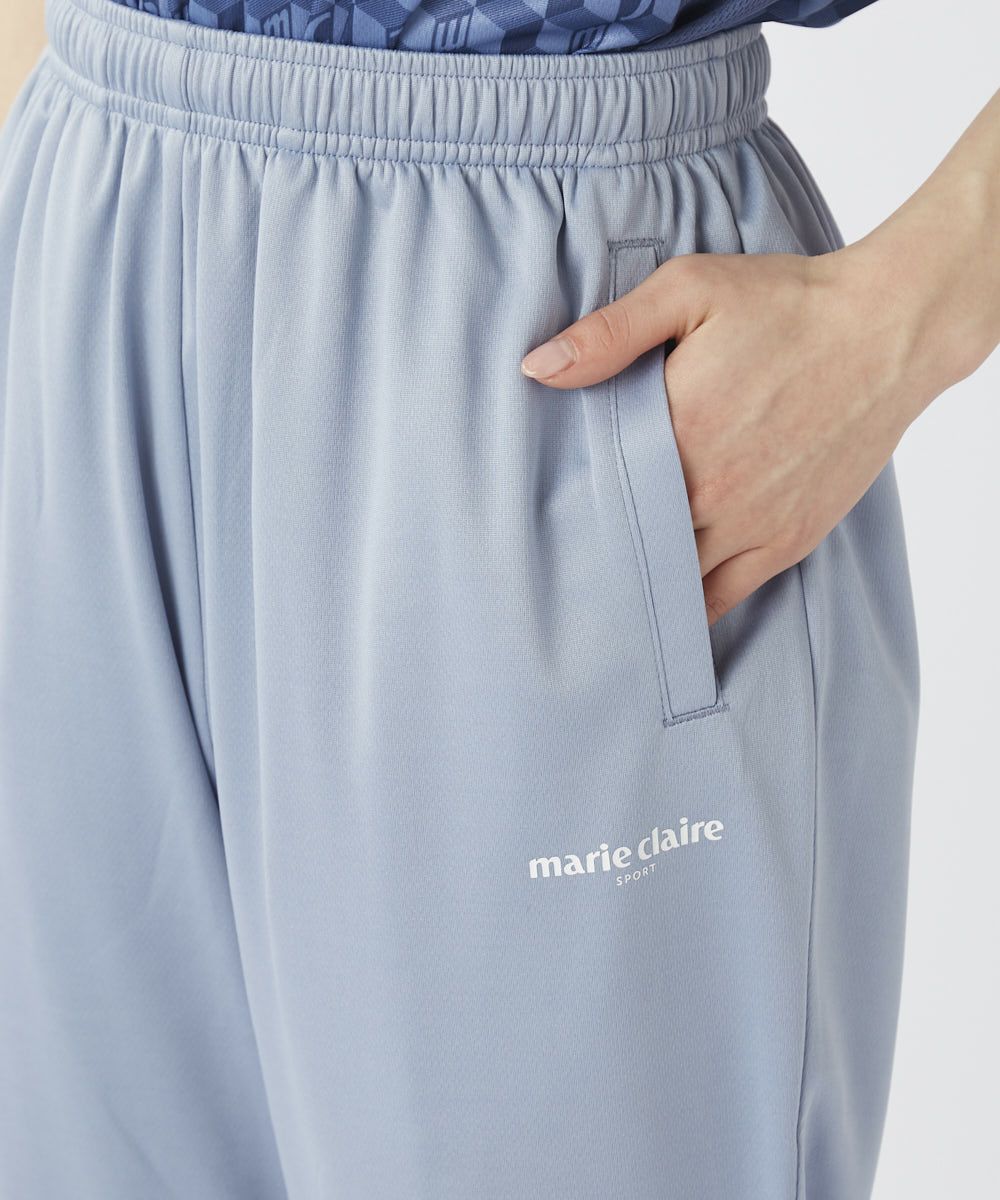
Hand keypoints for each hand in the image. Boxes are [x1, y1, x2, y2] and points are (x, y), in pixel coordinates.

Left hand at [520, 246, 931, 624]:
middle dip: (599, 548)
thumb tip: (537, 368)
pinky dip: (691, 608)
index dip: (568, 503)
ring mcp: (751, 524)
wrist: (888, 331)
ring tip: (606, 588)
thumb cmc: (787, 304)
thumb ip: (609, 334)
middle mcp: (709, 492)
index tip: (542, 511)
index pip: (597, 489)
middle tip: (564, 556)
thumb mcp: (689, 290)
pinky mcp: (788, 541)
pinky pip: (724, 598)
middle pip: (630, 542)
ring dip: (640, 582)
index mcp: (676, 433)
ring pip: (673, 579)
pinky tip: (665, 611)